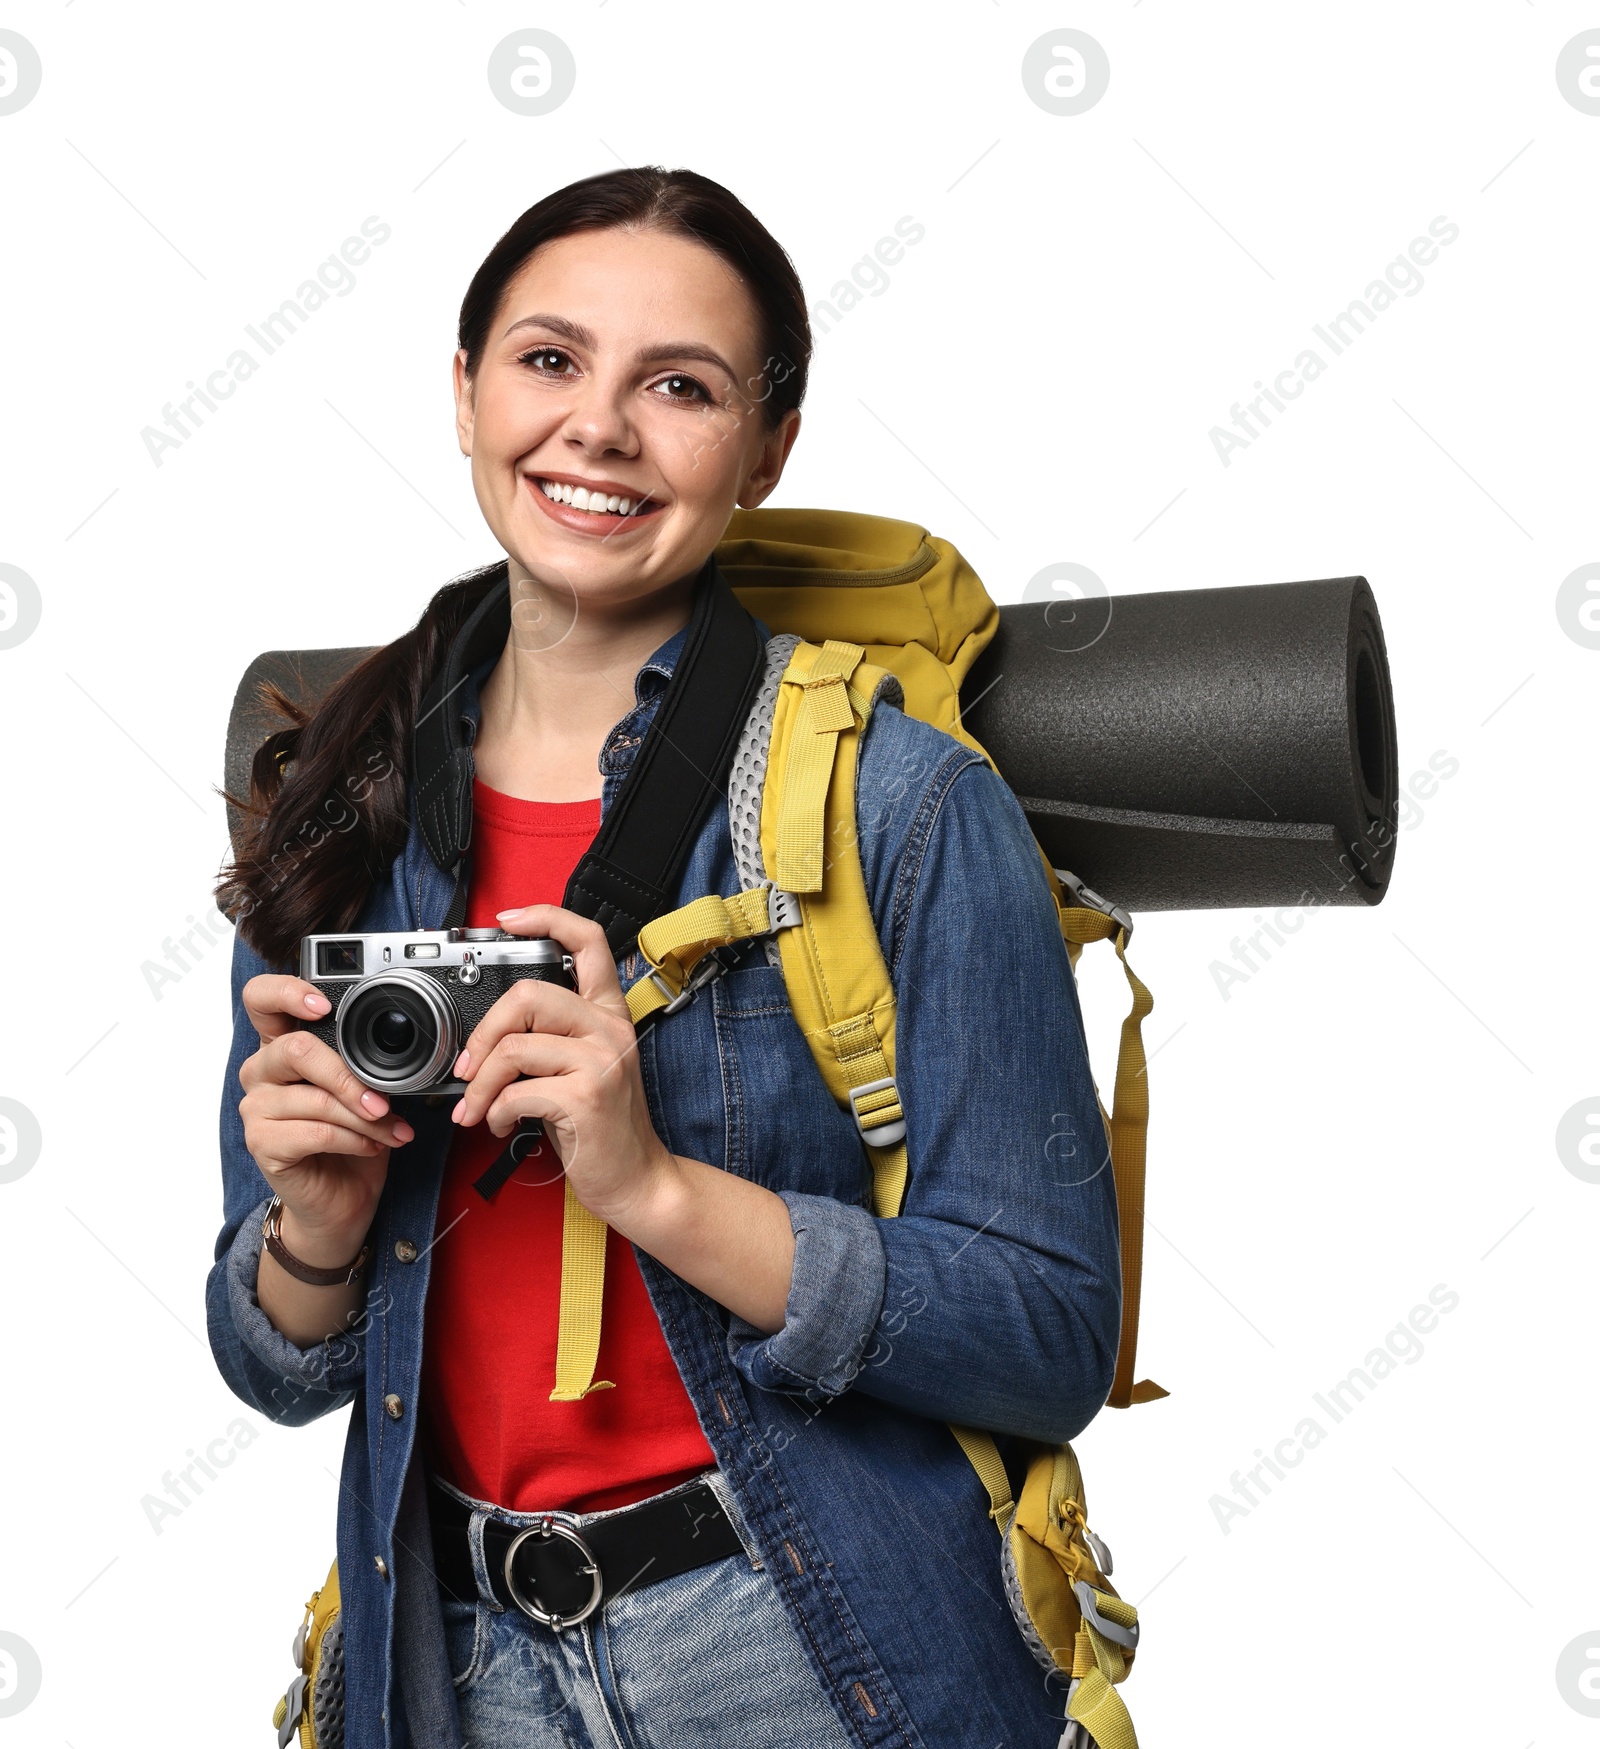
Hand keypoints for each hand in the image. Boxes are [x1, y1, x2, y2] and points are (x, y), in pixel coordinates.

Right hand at [237, 974, 413, 1267]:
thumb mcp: (366, 1089)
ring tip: (392, 1129)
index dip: (288, 992)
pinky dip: (354, 1139)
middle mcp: (261, 1070)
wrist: (343, 1200)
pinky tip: (372, 1145)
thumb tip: (401, 1044)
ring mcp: (256, 1107)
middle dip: (349, 1075)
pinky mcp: (262, 1143)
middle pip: (295, 1049)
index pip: (262, 998)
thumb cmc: (355, 1137)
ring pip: (314, 1097)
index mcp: (283, 1044)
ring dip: (364, 1117)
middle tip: (384, 1101)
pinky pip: (315, 1132)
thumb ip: (365, 1061)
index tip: (326, 1005)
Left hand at [449, 904, 677, 1229]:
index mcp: (607, 1013)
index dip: (546, 917)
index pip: (588, 940)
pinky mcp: (587, 1097)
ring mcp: (601, 1061)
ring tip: (478, 1107)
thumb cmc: (600, 1127)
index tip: (508, 920)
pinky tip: (501, 1125)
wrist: (636, 1180)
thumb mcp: (583, 1068)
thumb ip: (550, 1038)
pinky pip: (518, 1092)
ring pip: (514, 1046)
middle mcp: (609, 1029)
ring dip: (481, 1084)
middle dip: (482, 1032)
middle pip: (528, 993)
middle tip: (467, 1067)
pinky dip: (495, 1113)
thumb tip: (487, 1032)